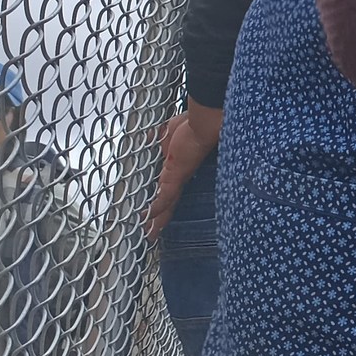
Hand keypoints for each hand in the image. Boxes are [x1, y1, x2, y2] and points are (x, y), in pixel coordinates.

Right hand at [145, 101, 223, 235]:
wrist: (205, 122)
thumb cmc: (192, 123)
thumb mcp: (169, 132)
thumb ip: (160, 138)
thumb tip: (152, 135)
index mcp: (177, 166)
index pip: (168, 189)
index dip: (162, 201)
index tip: (155, 212)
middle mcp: (179, 175)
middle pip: (169, 201)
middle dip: (160, 217)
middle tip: (153, 232)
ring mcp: (179, 177)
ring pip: (167, 204)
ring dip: (157, 219)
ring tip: (150, 234)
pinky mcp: (177, 175)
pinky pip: (165, 196)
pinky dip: (156, 208)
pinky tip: (150, 221)